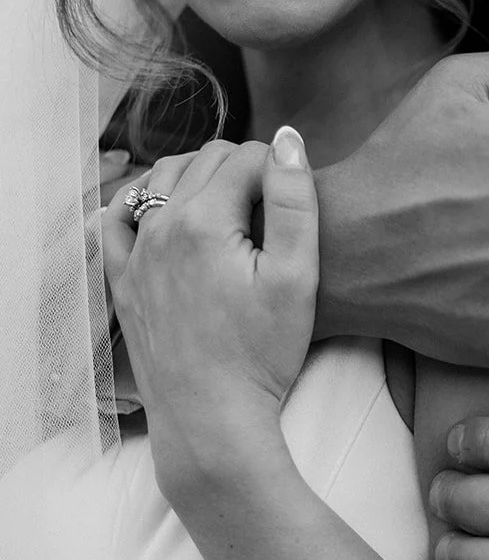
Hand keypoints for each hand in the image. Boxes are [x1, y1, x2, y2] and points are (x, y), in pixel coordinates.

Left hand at [102, 130, 318, 495]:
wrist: (212, 420)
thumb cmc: (261, 354)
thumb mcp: (296, 277)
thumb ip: (294, 201)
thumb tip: (286, 139)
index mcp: (204, 221)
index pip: (246, 156)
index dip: (280, 168)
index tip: (298, 198)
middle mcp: (160, 228)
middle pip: (204, 159)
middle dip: (242, 167)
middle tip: (273, 207)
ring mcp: (135, 255)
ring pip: (162, 180)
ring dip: (198, 177)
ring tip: (233, 207)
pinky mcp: (124, 282)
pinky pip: (118, 220)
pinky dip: (142, 203)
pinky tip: (167, 214)